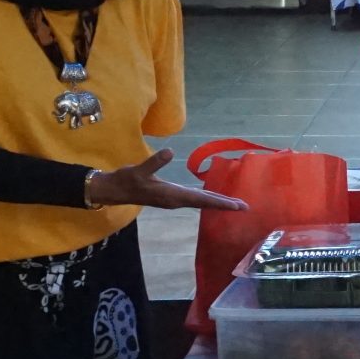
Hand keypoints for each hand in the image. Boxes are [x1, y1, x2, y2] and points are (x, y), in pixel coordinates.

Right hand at [86, 149, 247, 212]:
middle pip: (206, 203)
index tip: (238, 206)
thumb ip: (154, 161)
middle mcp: (176, 200)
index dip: (221, 202)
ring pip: (200, 202)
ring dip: (217, 203)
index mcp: (172, 195)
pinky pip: (194, 200)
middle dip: (225, 205)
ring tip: (234, 204)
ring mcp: (173, 200)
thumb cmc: (126, 180)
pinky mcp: (170, 197)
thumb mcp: (139, 170)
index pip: (202, 199)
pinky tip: (211, 197)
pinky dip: (206, 199)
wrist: (114, 190)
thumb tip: (169, 151)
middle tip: (245, 207)